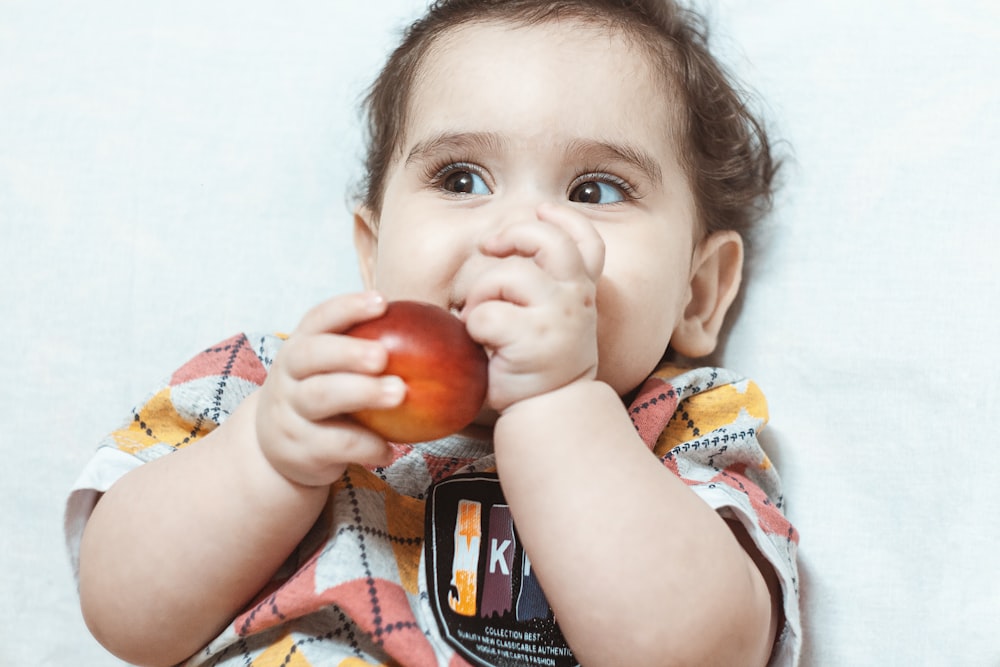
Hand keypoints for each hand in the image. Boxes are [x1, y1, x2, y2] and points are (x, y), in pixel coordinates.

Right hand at [254, 292, 405, 485]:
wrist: (278, 450)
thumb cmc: (323, 398)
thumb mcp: (331, 372)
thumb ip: (366, 353)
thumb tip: (437, 332)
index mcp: (300, 348)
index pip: (318, 319)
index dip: (348, 308)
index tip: (382, 302)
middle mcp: (288, 376)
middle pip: (311, 355)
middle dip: (348, 351)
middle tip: (383, 356)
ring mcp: (289, 412)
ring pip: (319, 397)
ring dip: (361, 392)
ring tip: (398, 393)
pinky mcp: (298, 449)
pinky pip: (334, 444)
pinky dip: (366, 445)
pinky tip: (389, 449)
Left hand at [463, 203, 605, 412]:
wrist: (549, 411)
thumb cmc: (539, 361)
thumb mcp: (553, 318)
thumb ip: (544, 284)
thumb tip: (502, 239)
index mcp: (581, 291)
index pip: (588, 242)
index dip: (565, 219)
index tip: (542, 209)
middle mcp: (576, 298)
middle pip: (547, 241)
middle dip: (513, 234)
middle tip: (491, 246)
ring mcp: (557, 317)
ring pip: (504, 276)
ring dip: (480, 296)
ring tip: (481, 323)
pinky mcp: (532, 339)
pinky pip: (484, 316)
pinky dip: (473, 329)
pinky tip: (482, 347)